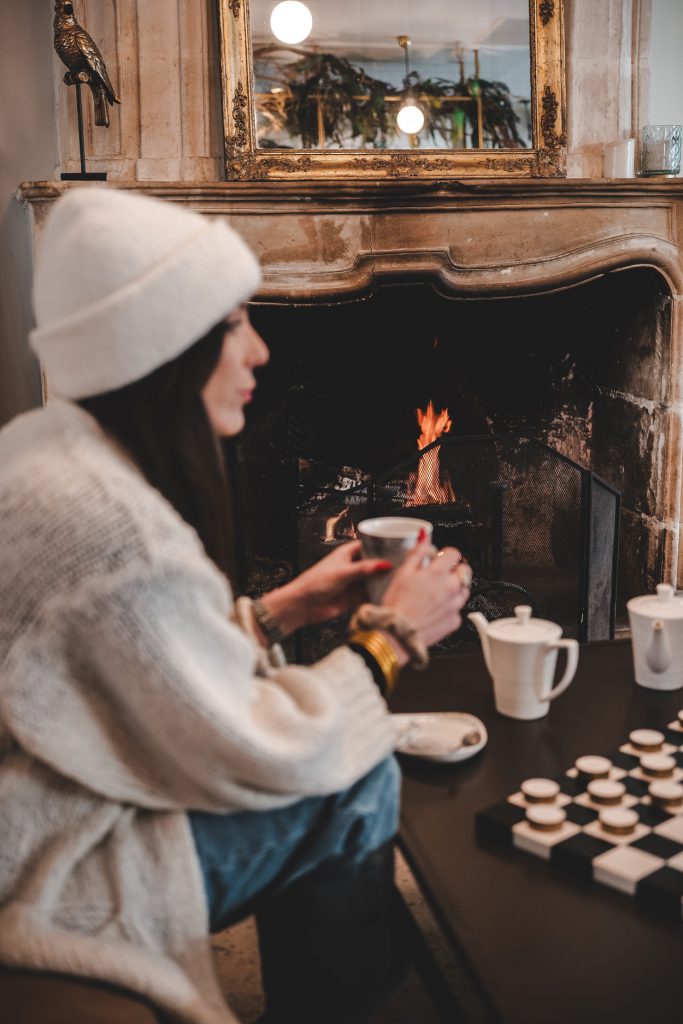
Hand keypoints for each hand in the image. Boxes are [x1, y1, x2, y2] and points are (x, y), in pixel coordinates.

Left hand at [259, 541, 391, 634]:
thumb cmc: (314, 583)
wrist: (303, 606)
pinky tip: (390, 596)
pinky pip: (370, 596)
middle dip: (387, 566)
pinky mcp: (354, 598)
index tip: (400, 546)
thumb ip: (364, 569)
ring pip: (374, 581)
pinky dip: (378, 596)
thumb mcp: (342, 572)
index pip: (369, 546)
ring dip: (384, 582)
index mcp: (347, 554)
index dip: (383, 546)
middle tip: (406, 566)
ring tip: (402, 582)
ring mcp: (354, 583)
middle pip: (375, 564)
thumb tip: (385, 565)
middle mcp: (352, 567)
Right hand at [380, 539, 470, 648]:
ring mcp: (455, 605)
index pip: (454, 554)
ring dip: (454, 588)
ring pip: (464, 590)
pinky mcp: (455, 621)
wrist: (397, 635)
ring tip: (436, 593)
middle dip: (454, 570)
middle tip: (439, 575)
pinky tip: (435, 609)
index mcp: (438, 573)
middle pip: (464, 571)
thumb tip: (424, 536)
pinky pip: (457, 609)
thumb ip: (417, 553)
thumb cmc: (396, 606)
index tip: (439, 558)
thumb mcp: (402, 573)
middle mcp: (451, 588)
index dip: (446, 554)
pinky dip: (449, 607)